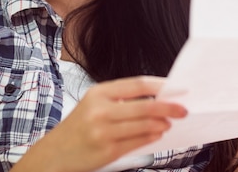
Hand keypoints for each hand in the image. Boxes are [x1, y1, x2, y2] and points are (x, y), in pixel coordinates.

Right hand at [44, 75, 186, 171]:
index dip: (161, 86)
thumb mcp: (94, 103)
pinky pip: (138, 142)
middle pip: (145, 106)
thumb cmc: (79, 126)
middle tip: (183, 109)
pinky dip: (151, 136)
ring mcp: (104, 131)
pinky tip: (157, 133)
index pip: (138, 84)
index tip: (178, 88)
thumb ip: (121, 99)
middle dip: (168, 107)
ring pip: (144, 125)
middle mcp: (101, 110)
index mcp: (99, 92)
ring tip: (169, 123)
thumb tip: (157, 98)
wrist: (54, 153)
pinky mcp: (108, 150)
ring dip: (162, 124)